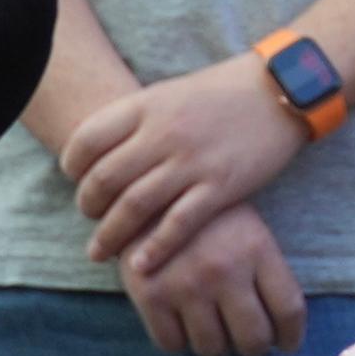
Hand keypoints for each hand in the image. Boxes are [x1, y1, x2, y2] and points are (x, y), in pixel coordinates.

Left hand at [62, 51, 314, 270]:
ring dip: (110, 235)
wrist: (282, 90)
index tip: (75, 180)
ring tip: (99, 251)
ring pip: (133, 207)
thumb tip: (101, 154)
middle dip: (87, 206)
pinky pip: (178, 225)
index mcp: (146, 105)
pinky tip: (141, 266)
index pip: (87, 140)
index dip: (72, 166)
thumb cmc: (223, 93)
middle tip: (89, 218)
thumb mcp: (171, 93)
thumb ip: (137, 121)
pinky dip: (154, 249)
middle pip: (104, 179)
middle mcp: (163, 133)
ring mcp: (192, 161)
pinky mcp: (220, 187)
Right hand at [126, 199, 304, 355]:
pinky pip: (170, 344)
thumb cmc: (205, 216)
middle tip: (246, 338)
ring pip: (211, 348)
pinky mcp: (149, 295)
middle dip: (253, 346)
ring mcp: (186, 284)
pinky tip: (179, 320)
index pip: (289, 310)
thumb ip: (264, 272)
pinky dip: (177, 339)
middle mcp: (224, 269)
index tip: (286, 343)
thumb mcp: (247, 228)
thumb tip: (281, 329)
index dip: (291, 336)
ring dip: (213, 342)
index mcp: (257, 248)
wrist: (145, 189)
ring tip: (210, 323)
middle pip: (253, 340)